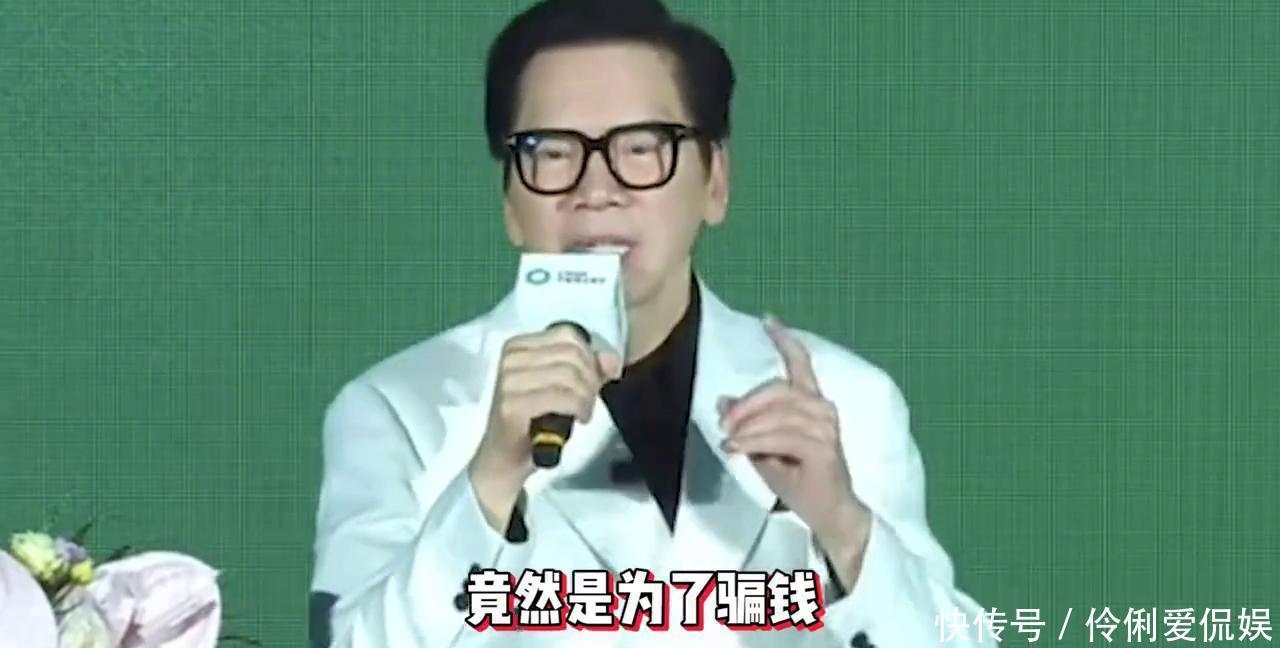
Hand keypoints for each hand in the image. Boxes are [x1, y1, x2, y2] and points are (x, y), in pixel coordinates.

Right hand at [468, 325, 621, 530]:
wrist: (503, 459)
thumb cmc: (533, 422)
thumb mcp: (564, 389)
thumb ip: (589, 370)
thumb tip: (612, 359)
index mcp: (518, 346)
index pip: (569, 335)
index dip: (590, 358)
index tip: (593, 382)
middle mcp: (510, 357)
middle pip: (572, 355)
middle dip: (590, 380)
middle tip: (588, 402)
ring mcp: (508, 380)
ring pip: (569, 375)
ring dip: (586, 397)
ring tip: (583, 412)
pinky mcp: (512, 404)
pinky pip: (561, 396)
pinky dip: (578, 408)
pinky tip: (578, 419)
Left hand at [719, 315, 871, 583]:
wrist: (828, 513)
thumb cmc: (799, 482)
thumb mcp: (764, 448)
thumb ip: (748, 424)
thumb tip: (722, 401)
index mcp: (811, 403)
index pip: (800, 363)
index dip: (786, 340)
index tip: (769, 320)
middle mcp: (822, 408)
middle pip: (777, 389)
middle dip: (745, 405)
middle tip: (724, 425)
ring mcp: (825, 427)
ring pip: (777, 414)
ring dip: (747, 428)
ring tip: (730, 443)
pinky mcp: (823, 448)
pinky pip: (781, 437)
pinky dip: (755, 442)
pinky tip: (738, 450)